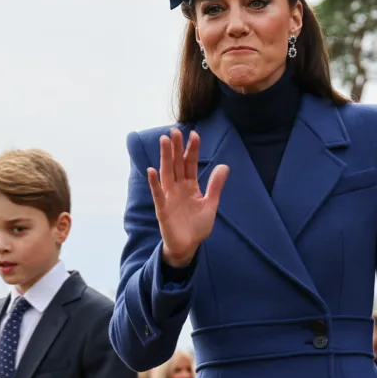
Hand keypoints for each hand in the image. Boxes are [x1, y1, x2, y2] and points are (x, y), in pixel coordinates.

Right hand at [148, 127, 228, 266]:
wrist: (187, 247)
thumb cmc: (197, 226)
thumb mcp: (210, 205)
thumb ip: (215, 186)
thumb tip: (225, 166)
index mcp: (190, 186)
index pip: (190, 164)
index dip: (192, 150)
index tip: (195, 134)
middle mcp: (178, 188)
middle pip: (176, 164)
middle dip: (176, 148)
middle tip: (174, 130)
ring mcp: (169, 197)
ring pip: (166, 173)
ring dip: (164, 158)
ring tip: (164, 141)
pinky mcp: (162, 209)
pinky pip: (158, 194)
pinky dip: (154, 183)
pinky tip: (152, 171)